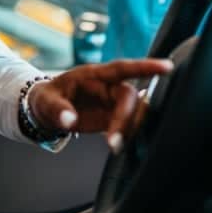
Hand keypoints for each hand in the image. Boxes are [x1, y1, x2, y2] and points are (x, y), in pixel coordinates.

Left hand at [27, 58, 173, 150]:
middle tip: (114, 141)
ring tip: (114, 146)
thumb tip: (69, 119)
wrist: (46, 110)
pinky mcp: (114, 118)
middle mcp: (108, 87)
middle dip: (127, 117)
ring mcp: (113, 103)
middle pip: (130, 97)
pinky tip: (119, 145)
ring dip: (130, 129)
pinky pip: (129, 124)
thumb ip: (57, 110)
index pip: (122, 68)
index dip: (145, 66)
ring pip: (134, 112)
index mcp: (93, 76)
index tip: (166, 67)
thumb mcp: (45, 101)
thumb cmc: (46, 98)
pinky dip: (128, 135)